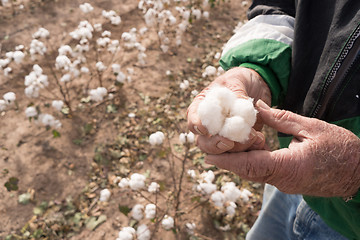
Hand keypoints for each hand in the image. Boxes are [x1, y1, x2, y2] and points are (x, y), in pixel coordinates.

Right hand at [187, 67, 270, 153]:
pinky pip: (241, 152)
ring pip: (222, 151)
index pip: (193, 117)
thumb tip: (238, 106)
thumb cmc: (241, 78)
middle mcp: (211, 124)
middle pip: (204, 142)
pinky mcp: (240, 140)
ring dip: (237, 148)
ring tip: (254, 136)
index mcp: (203, 106)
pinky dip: (250, 149)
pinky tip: (260, 140)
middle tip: (228, 143)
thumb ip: (236, 94)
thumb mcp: (237, 80)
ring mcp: (224, 134)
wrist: (259, 85)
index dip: (196, 125)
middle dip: (214, 145)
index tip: (204, 129)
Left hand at [205, 100, 359, 197]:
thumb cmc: (340, 148)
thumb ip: (281, 119)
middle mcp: (282, 180)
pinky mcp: (287, 182)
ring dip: (236, 162)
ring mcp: (284, 183)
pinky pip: (262, 174)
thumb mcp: (311, 127)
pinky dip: (249, 163)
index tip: (209, 157)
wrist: (358, 172)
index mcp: (288, 167)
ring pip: (253, 173)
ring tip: (219, 150)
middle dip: (226, 162)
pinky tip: (243, 152)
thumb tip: (257, 108)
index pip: (250, 165)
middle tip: (207, 150)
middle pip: (247, 171)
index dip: (227, 161)